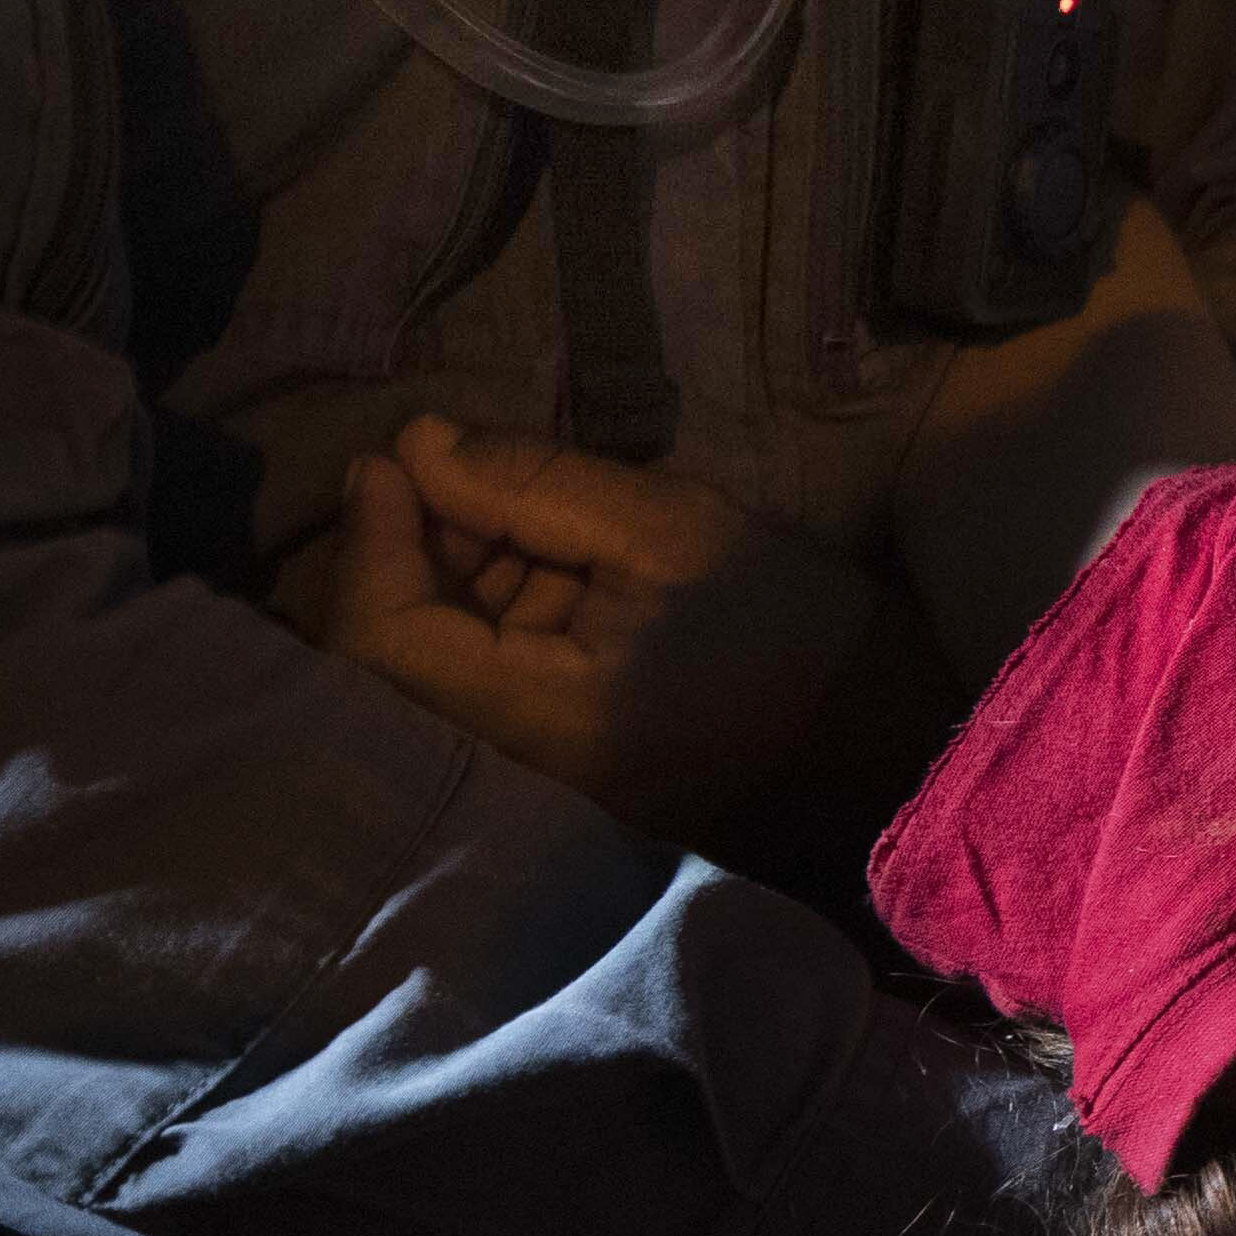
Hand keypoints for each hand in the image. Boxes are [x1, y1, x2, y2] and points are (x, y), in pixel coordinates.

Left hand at [327, 414, 877, 845]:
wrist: (865, 731)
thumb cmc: (782, 621)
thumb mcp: (666, 523)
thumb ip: (530, 481)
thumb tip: (413, 447)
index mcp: (547, 721)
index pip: (390, 638)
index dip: (371, 541)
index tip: (390, 457)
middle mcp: (512, 775)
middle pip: (381, 668)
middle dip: (392, 558)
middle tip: (431, 474)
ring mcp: (521, 788)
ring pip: (415, 679)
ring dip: (431, 583)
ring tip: (490, 511)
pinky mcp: (538, 777)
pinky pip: (459, 698)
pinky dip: (466, 622)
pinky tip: (514, 567)